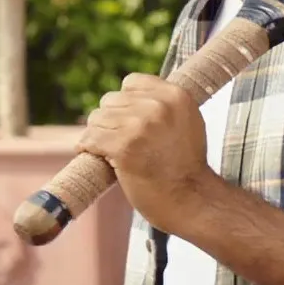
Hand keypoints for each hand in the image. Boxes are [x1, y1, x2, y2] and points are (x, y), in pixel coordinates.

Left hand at [75, 73, 215, 236]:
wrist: (194, 202)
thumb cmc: (186, 167)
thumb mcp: (186, 123)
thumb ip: (162, 105)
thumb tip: (127, 95)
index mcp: (175, 95)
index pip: (131, 82)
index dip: (126, 102)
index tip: (129, 122)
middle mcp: (158, 105)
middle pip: (110, 100)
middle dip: (110, 121)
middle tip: (120, 143)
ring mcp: (140, 125)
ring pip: (97, 118)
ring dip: (98, 136)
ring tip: (111, 153)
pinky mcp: (124, 146)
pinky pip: (91, 138)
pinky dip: (88, 148)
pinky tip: (97, 158)